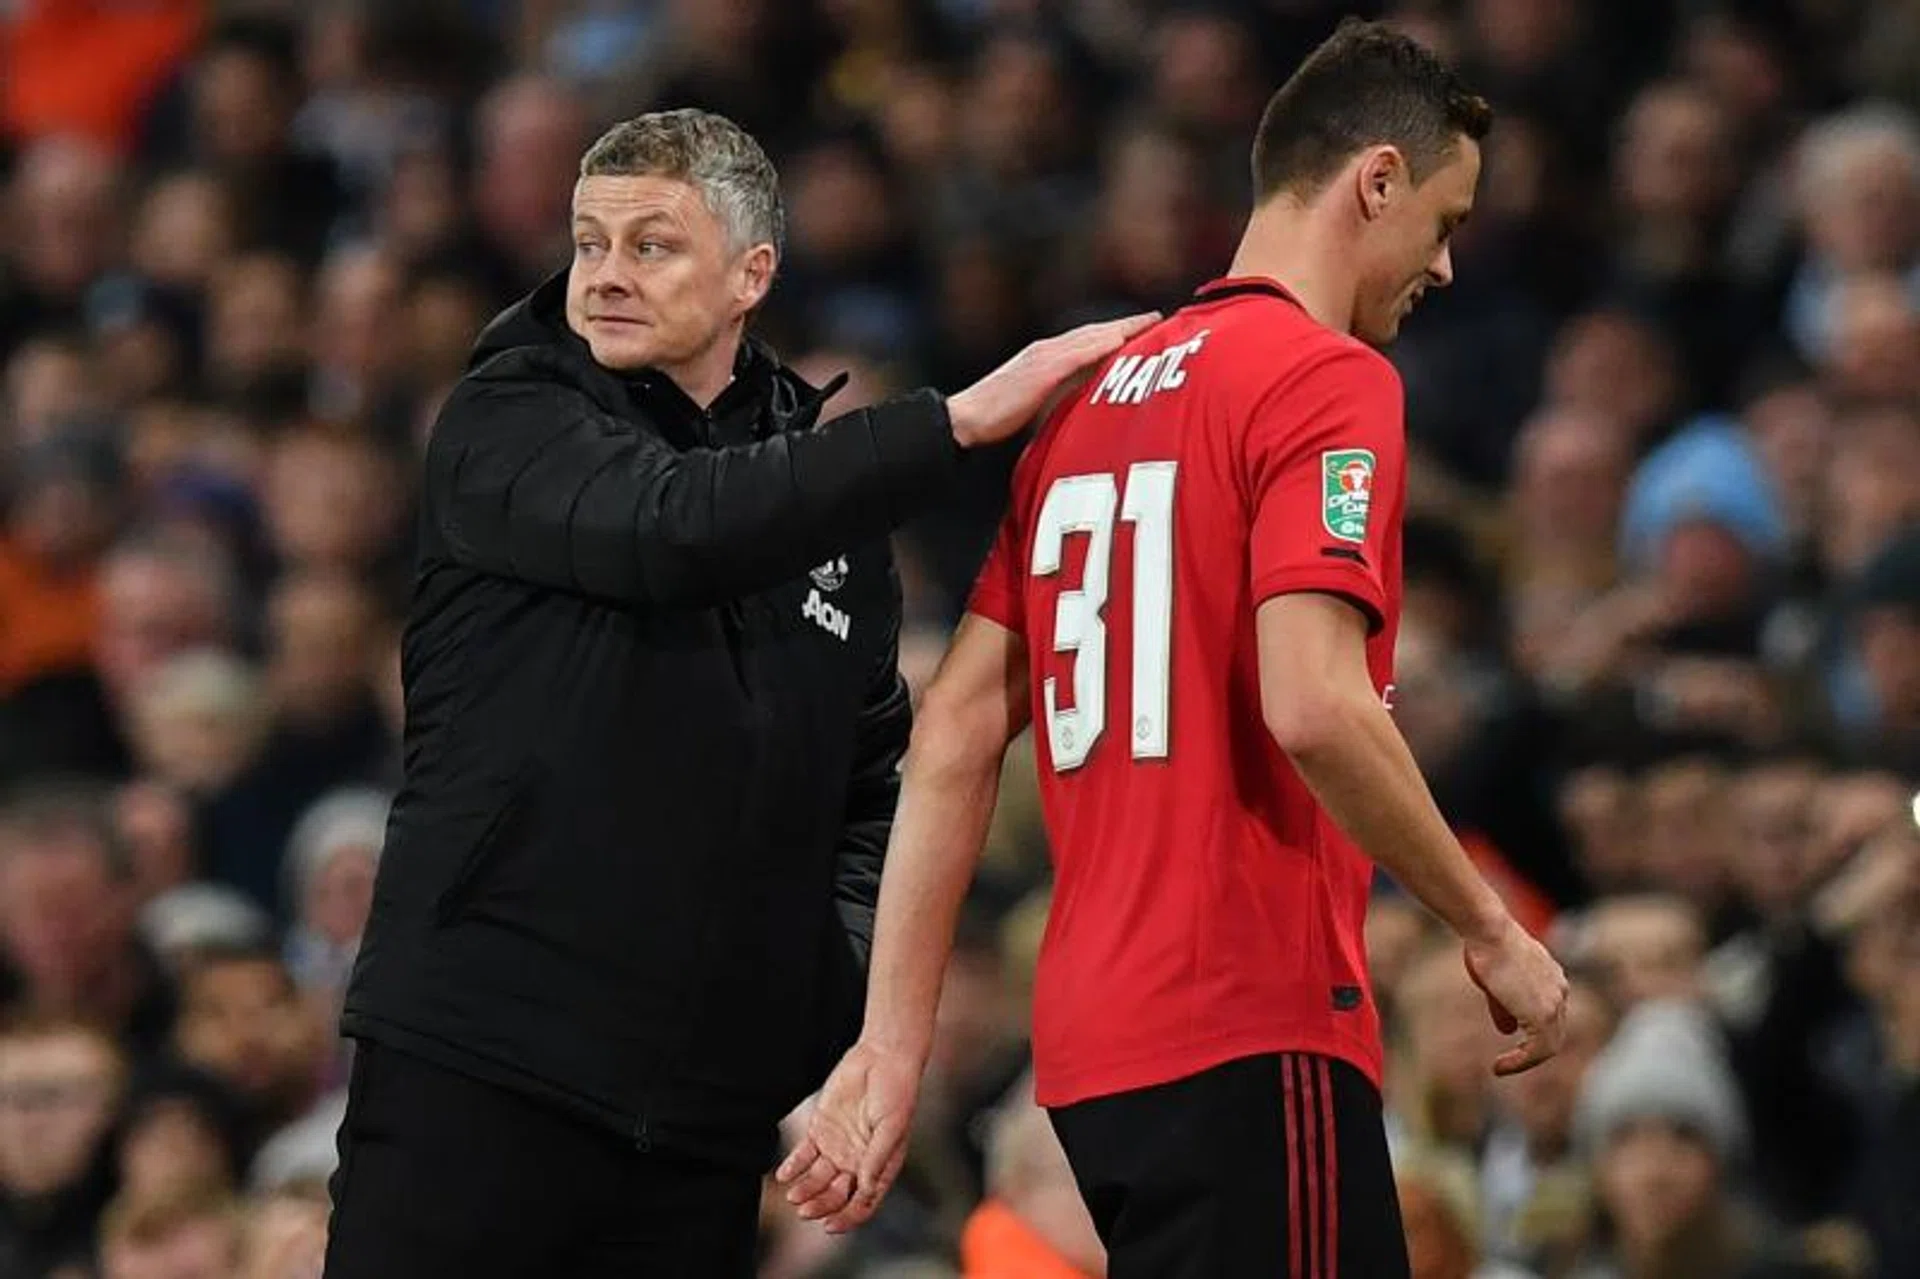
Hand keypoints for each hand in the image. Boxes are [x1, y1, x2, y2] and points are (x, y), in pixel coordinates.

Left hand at [773, 1041, 922, 1233]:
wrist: (882, 1057)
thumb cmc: (897, 1092)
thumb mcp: (892, 1128)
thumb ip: (877, 1159)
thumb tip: (865, 1190)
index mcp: (880, 1167)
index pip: (863, 1203)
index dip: (848, 1217)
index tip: (830, 1226)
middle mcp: (857, 1162)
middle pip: (836, 1195)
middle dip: (821, 1206)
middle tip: (804, 1210)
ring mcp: (838, 1147)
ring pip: (817, 1179)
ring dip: (805, 1190)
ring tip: (793, 1196)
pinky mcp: (821, 1129)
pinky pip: (804, 1155)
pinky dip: (793, 1167)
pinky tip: (784, 1175)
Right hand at [946, 313, 1160, 447]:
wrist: (966, 418)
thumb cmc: (995, 417)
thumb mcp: (1033, 403)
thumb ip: (1056, 397)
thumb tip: (1082, 403)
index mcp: (1045, 357)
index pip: (1087, 340)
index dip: (1115, 332)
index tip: (1142, 328)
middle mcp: (1047, 350)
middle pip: (1094, 332)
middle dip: (1125, 325)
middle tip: (1157, 317)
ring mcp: (1043, 358)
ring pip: (1089, 338)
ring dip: (1120, 330)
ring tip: (1148, 324)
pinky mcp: (1040, 371)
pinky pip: (1075, 355)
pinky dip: (1098, 346)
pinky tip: (1119, 342)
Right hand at [1463, 919, 1568, 1075]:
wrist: (1489, 931)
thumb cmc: (1487, 946)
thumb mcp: (1497, 981)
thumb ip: (1506, 1007)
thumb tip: (1507, 1031)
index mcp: (1553, 979)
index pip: (1551, 1016)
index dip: (1533, 1033)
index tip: (1512, 1041)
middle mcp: (1560, 991)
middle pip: (1554, 1034)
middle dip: (1532, 1051)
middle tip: (1509, 1062)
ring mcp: (1555, 1003)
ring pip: (1549, 1046)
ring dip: (1525, 1061)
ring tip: (1502, 1068)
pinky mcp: (1543, 1015)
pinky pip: (1538, 1051)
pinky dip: (1520, 1062)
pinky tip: (1500, 1067)